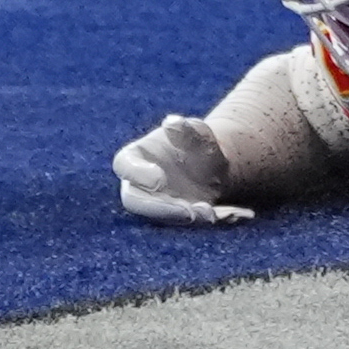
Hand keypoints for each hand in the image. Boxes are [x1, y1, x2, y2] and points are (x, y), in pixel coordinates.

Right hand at [114, 115, 252, 226]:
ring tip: (211, 213)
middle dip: (161, 208)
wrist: (214, 164)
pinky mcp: (172, 220)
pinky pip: (182, 226)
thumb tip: (173, 123)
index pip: (123, 165)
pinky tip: (225, 216)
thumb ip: (185, 129)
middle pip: (136, 201)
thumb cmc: (197, 142)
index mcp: (135, 157)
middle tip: (189, 209)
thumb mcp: (196, 130)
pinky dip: (202, 223)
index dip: (137, 173)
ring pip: (160, 218)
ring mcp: (153, 205)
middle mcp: (138, 185)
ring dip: (183, 218)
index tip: (159, 178)